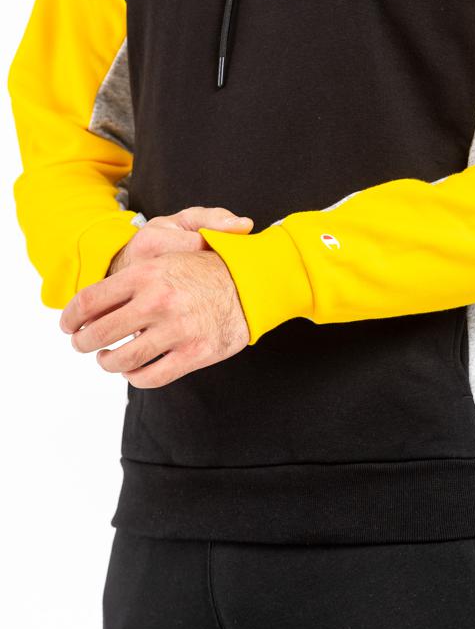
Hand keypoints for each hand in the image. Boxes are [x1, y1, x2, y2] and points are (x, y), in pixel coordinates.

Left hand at [61, 208, 253, 387]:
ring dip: (108, 362)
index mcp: (147, 272)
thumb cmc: (208, 265)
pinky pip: (151, 376)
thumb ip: (131, 272)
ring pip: (122, 359)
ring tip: (108, 359)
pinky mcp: (194, 352)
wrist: (254, 280)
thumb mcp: (169, 251)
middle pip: (99, 333)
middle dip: (83, 343)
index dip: (70, 317)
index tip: (67, 325)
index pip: (90, 300)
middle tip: (82, 344)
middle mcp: (158, 299)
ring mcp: (177, 328)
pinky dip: (136, 377)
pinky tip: (134, 371)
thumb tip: (92, 300)